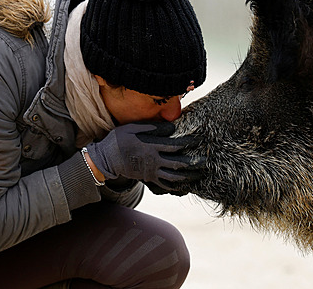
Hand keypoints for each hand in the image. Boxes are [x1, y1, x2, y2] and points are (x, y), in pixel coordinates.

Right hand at [86, 122, 204, 191]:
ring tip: (200, 174)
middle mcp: (154, 161)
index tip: (199, 140)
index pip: (175, 146)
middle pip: (178, 164)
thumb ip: (153, 127)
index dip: (188, 144)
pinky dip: (177, 186)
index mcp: (151, 146)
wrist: (107, 158)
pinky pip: (166, 185)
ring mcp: (152, 171)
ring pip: (174, 177)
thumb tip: (173, 127)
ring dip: (189, 176)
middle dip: (194, 163)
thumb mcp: (133, 127)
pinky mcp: (149, 178)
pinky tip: (186, 185)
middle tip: (206, 161)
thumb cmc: (120, 139)